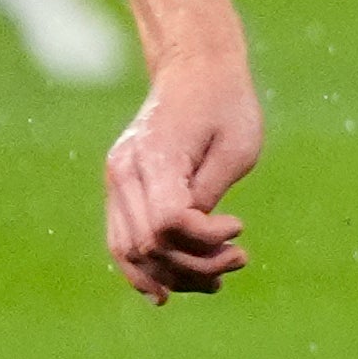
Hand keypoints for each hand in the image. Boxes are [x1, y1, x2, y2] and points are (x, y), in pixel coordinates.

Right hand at [104, 56, 263, 303]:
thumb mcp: (236, 148)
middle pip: (147, 244)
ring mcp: (117, 179)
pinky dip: (145, 266)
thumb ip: (209, 194)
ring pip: (128, 250)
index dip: (206, 240)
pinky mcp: (121, 186)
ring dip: (171, 274)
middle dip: (193, 266)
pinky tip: (170, 288)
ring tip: (216, 283)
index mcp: (155, 157)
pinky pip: (123, 237)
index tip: (240, 228)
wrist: (195, 69)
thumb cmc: (226, 105)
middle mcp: (124, 172)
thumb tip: (192, 239)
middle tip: (239, 261)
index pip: (170, 222)